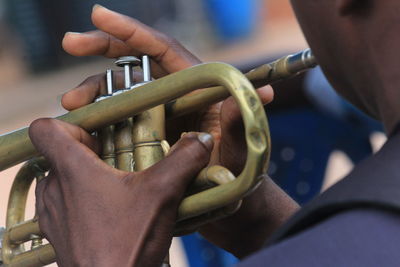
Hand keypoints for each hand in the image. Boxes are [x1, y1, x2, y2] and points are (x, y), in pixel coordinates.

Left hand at [30, 118, 212, 266]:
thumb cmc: (128, 243)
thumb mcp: (163, 194)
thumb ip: (184, 159)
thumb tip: (201, 139)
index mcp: (71, 170)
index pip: (45, 128)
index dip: (69, 124)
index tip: (97, 134)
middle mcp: (54, 188)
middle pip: (60, 152)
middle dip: (90, 149)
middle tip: (119, 157)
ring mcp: (53, 212)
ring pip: (62, 176)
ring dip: (87, 174)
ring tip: (117, 184)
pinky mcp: (58, 231)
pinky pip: (65, 200)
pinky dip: (83, 197)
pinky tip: (111, 210)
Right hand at [61, 5, 296, 257]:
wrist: (227, 197)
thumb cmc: (238, 168)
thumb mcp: (239, 146)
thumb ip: (239, 120)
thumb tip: (265, 92)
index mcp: (197, 85)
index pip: (162, 49)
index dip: (132, 31)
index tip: (99, 16)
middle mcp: (174, 93)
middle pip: (134, 62)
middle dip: (101, 49)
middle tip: (69, 43)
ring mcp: (158, 112)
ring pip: (120, 90)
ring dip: (94, 92)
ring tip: (72, 105)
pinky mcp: (146, 132)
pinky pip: (118, 117)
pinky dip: (98, 117)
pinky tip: (80, 125)